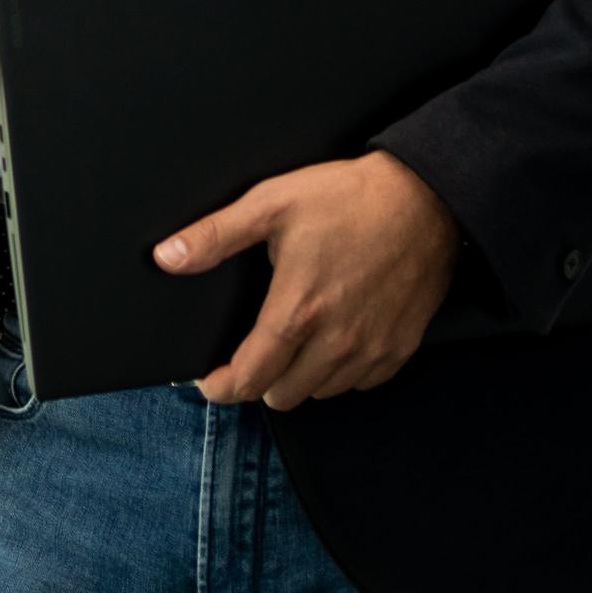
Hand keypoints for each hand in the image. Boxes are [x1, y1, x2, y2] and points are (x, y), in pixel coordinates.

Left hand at [158, 151, 460, 409]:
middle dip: (259, 381)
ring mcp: (373, 348)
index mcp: (298, 310)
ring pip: (322, 393)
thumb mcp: (270, 204)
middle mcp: (337, 340)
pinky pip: (362, 383)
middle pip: (284, 395)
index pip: (250, 377)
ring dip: (300, 379)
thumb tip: (167, 257)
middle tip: (252, 356)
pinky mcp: (401, 347)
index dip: (222, 387)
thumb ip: (215, 236)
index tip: (210, 381)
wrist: (425, 198)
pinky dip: (341, 373)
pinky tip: (332, 343)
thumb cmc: (348, 197)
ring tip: (291, 346)